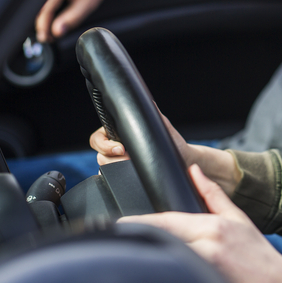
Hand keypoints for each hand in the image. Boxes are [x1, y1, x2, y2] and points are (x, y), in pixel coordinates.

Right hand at [35, 0, 175, 42]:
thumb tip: (56, 32)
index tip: (45, 38)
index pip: (45, 9)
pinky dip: (47, 9)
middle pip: (39, 6)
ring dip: (44, 18)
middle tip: (49, 38)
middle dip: (42, 24)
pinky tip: (53, 17)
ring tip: (51, 30)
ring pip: (40, 2)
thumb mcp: (88, 3)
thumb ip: (72, 18)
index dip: (43, 26)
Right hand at [90, 111, 238, 193]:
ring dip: (117, 168)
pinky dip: (118, 179)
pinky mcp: (124, 177)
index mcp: (119, 134)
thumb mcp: (163, 127)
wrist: (183, 163)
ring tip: (133, 165)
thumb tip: (147, 101)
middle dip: (112, 157)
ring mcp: (119, 164)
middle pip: (100, 155)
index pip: (98, 138)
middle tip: (128, 157)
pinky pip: (113, 180)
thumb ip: (153, 114)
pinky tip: (130, 176)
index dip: (105, 144)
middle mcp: (116, 148)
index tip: (121, 148)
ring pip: (105, 168)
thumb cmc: (174, 144)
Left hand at [120, 165, 281, 282]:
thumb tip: (194, 171)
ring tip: (129, 261)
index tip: (119, 224)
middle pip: (161, 242)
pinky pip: (179, 281)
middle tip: (115, 241)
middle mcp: (207, 247)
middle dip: (139, 243)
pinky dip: (165, 279)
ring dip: (148, 262)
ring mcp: (206, 270)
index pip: (167, 221)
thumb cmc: (258, 254)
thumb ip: (212, 194)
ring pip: (166, 263)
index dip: (139, 223)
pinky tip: (152, 280)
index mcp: (212, 227)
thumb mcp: (237, 218)